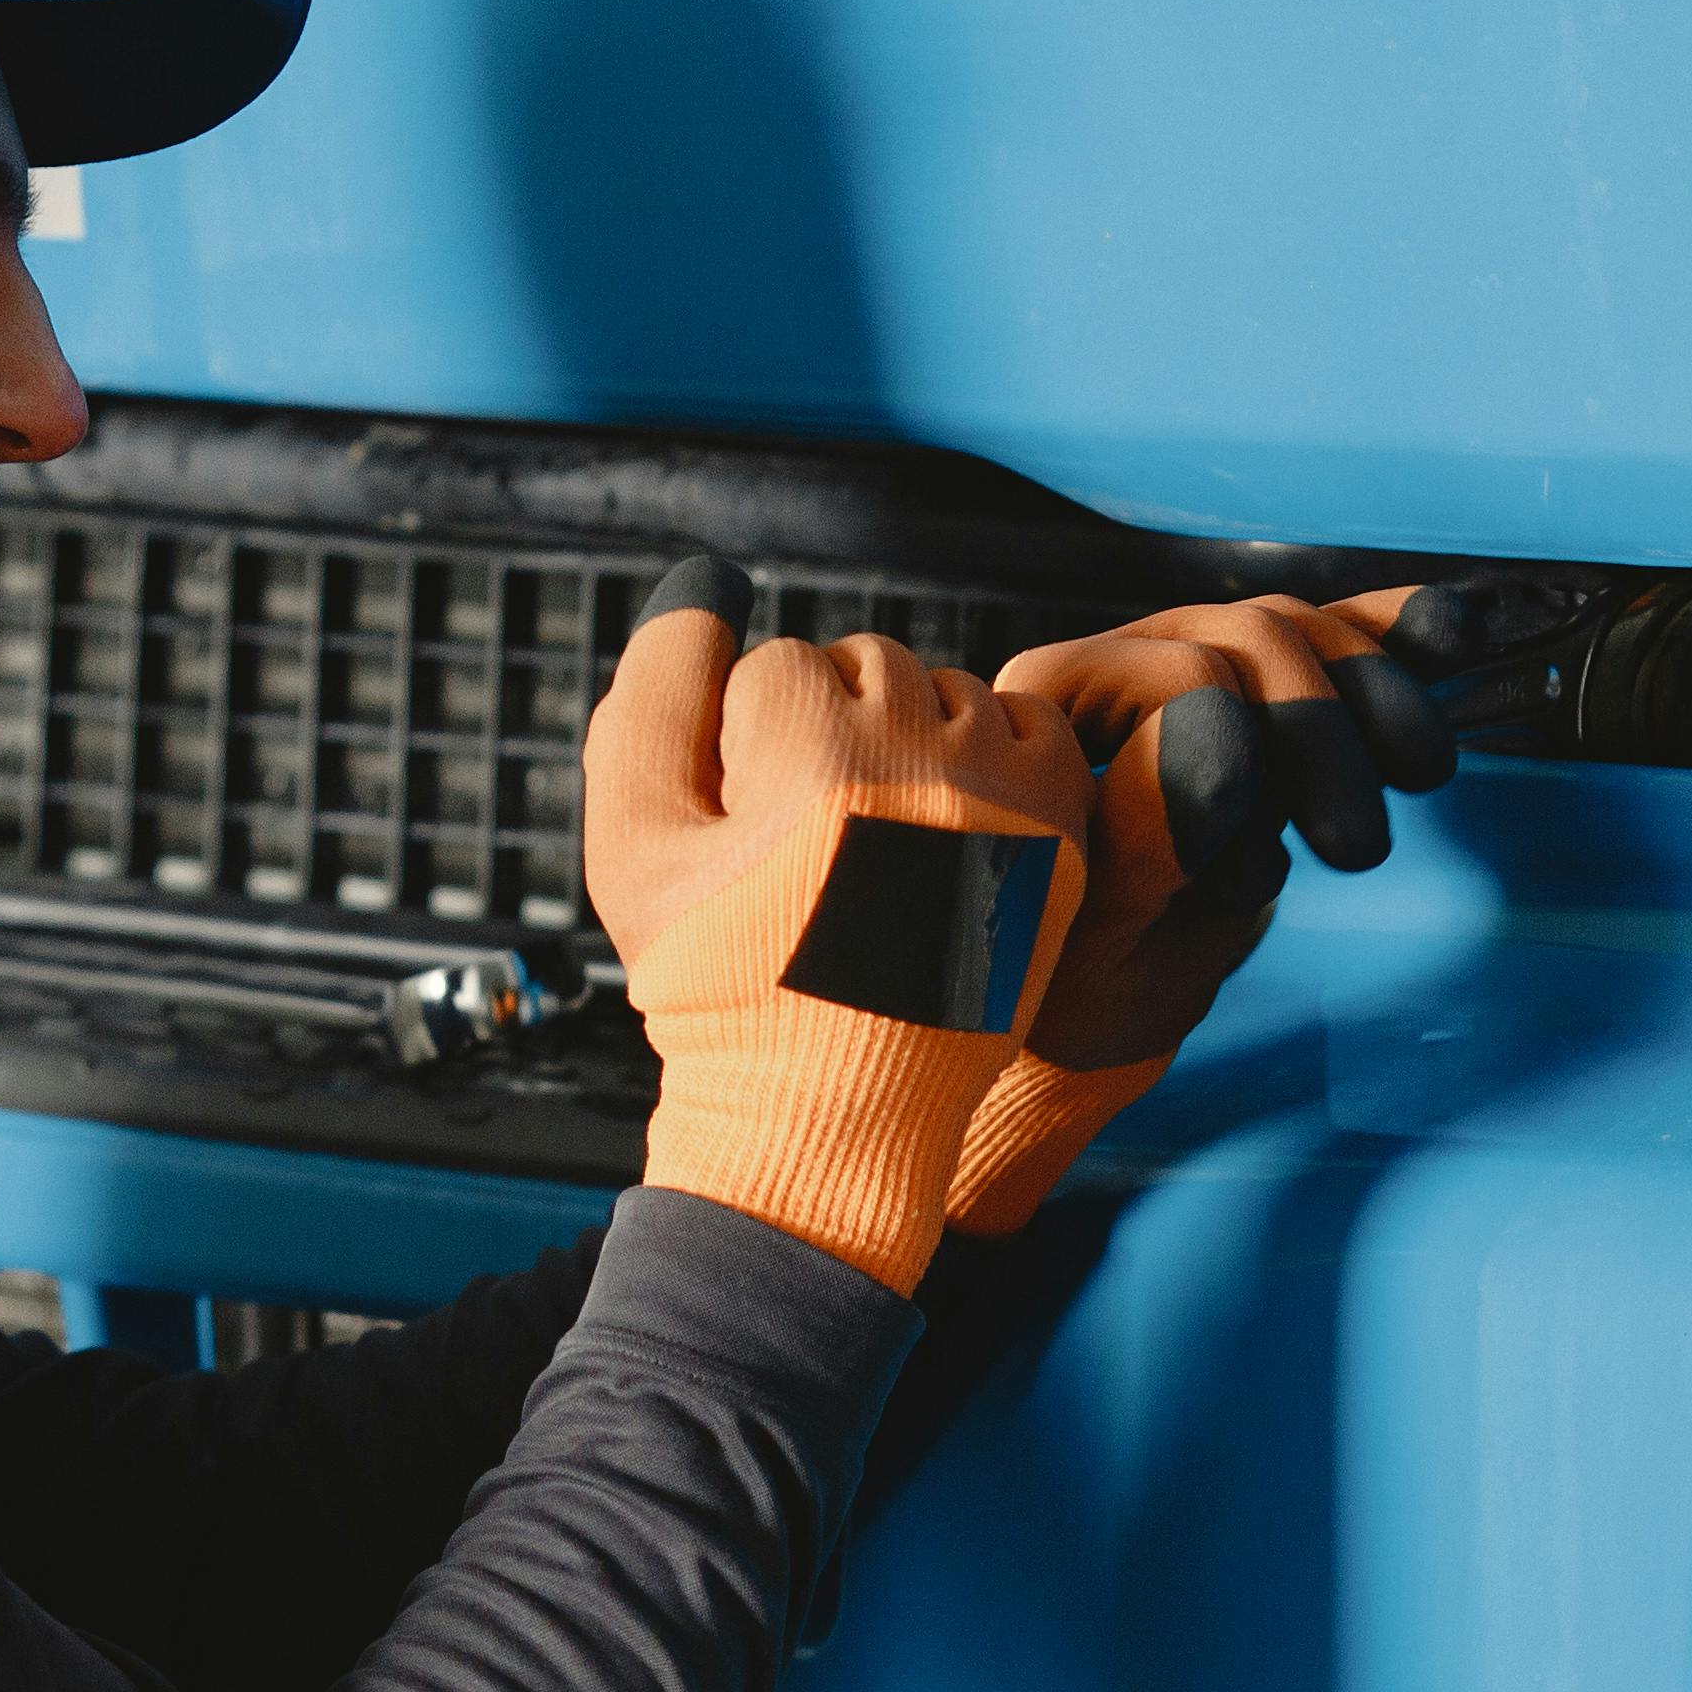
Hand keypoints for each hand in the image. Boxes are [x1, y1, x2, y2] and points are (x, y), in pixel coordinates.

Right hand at [587, 556, 1094, 1290]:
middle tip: (814, 848)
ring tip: (876, 848)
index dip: (747, 751)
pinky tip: (945, 834)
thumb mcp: (632, 845)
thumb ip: (651, 701)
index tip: (756, 842)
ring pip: (947, 692)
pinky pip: (1030, 729)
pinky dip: (992, 760)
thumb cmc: (718, 981)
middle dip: (827, 734)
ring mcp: (1005, 795)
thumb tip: (707, 583)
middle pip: (864, 666)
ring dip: (907, 741)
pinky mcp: (1059, 834)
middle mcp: (924, 758)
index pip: (775, 665)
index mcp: (814, 751)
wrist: (830, 1108)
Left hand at [986, 592, 1442, 1072]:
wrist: (1097, 1003)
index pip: (1182, 677)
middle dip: (1325, 736)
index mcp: (1044, 709)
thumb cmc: (1067, 982)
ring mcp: (1186, 663)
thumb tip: (1211, 722)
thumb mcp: (1090, 932)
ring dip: (1377, 695)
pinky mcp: (1251, 694)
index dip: (1244, 762)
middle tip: (1358, 851)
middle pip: (1252, 641)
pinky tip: (1456, 632)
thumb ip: (1144, 829)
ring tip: (1421, 776)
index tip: (1251, 879)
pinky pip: (1328, 639)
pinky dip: (1394, 634)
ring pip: (1302, 634)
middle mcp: (1112, 664)